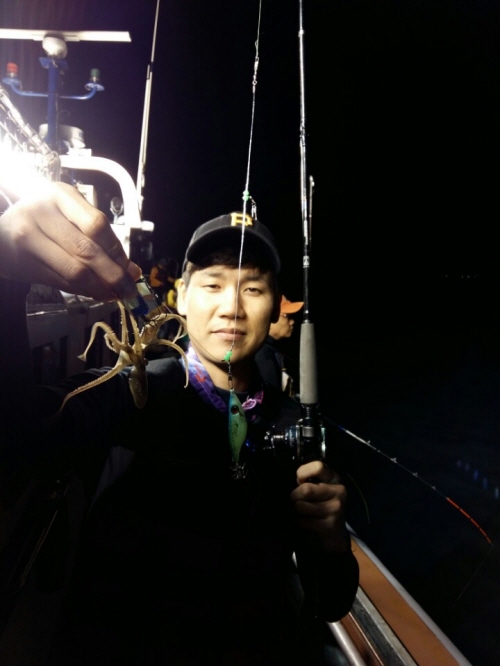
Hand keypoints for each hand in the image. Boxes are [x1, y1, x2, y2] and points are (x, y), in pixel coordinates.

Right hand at [0, 182, 140, 299]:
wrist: (2, 231)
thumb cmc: (45, 219)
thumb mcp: (70, 214)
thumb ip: (101, 237)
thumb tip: (132, 270)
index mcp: (59, 195)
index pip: (96, 225)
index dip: (117, 251)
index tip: (130, 269)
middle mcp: (40, 213)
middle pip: (86, 251)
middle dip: (113, 275)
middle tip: (129, 290)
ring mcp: (28, 239)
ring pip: (74, 271)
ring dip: (99, 288)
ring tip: (114, 294)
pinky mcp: (23, 264)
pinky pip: (61, 282)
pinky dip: (83, 291)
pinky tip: (95, 292)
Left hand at [291, 460, 350, 552]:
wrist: (335, 533)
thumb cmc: (322, 505)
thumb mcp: (319, 487)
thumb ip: (309, 480)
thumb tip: (293, 480)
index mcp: (334, 478)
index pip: (318, 466)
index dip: (302, 472)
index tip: (299, 481)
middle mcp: (339, 491)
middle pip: (306, 489)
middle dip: (294, 496)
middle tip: (295, 500)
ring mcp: (336, 508)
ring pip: (301, 506)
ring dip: (296, 510)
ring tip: (300, 511)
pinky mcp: (331, 525)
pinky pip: (304, 521)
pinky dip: (300, 522)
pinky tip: (305, 522)